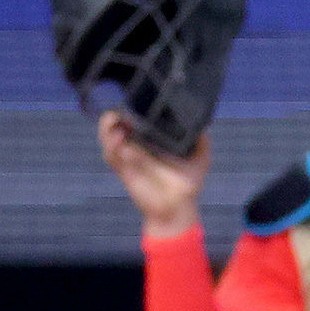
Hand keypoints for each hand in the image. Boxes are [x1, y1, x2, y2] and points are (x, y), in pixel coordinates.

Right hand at [99, 110, 208, 237]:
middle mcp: (138, 147)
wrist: (178, 208)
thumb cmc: (187, 183)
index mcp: (153, 141)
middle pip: (117, 127)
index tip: (133, 102)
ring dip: (107, 130)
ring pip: (109, 139)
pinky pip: (111, 157)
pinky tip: (118, 140)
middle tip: (119, 112)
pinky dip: (111, 148)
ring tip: (114, 123)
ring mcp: (129, 158)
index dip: (131, 110)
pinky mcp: (124, 171)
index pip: (137, 121)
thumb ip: (201, 140)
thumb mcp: (200, 158)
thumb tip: (202, 123)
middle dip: (113, 117)